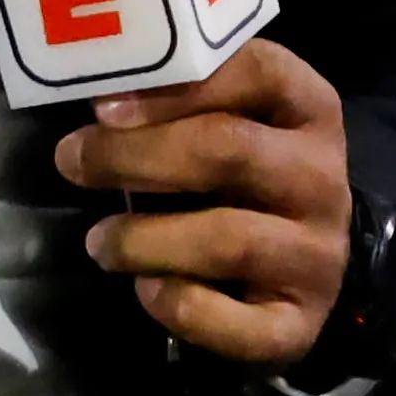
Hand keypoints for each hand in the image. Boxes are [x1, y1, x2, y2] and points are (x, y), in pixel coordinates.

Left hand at [51, 39, 353, 369]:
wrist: (307, 265)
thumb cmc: (244, 177)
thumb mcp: (227, 120)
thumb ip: (178, 99)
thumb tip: (96, 89)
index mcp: (309, 109)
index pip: (257, 72)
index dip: (175, 88)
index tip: (102, 107)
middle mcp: (322, 178)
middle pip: (229, 150)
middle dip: (136, 156)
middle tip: (73, 162)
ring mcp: (319, 255)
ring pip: (228, 240)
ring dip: (144, 240)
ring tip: (100, 242)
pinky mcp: (300, 322)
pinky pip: (237, 323)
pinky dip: (179, 307)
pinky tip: (147, 290)